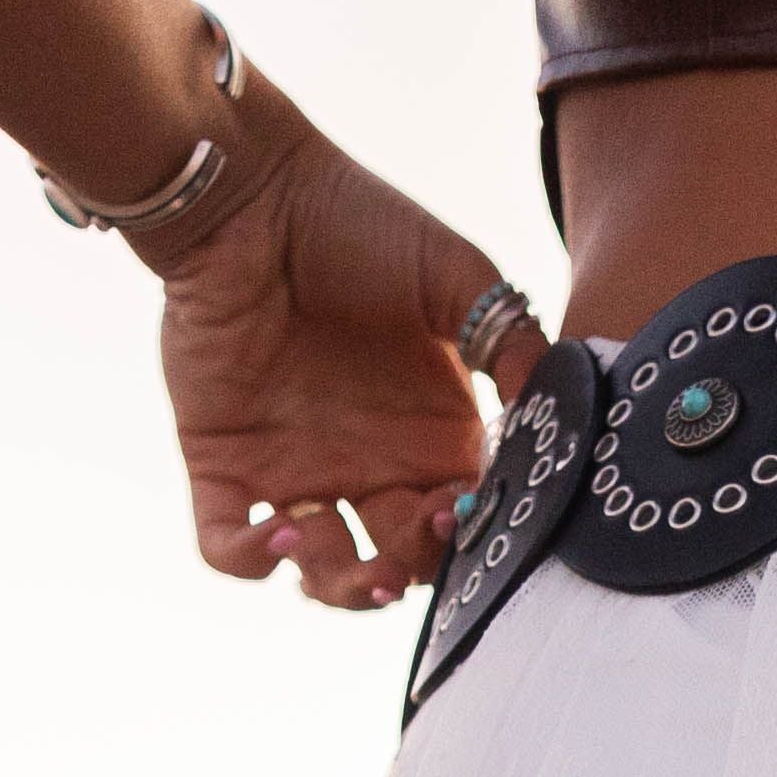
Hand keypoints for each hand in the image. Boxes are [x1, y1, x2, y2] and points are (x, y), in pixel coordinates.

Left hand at [153, 87, 549, 610]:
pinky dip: (247, 560)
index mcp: (427, 439)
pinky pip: (226, 545)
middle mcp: (366, 466)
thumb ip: (512, 346)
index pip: (455, 524)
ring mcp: (292, 469)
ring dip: (333, 587)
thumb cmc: (355, 222)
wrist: (251, 189)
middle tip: (401, 558)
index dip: (462, 539)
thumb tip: (553, 420)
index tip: (462, 515)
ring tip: (326, 549)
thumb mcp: (460, 277)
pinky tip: (276, 535)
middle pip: (394, 566)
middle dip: (400, 579)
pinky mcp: (223, 461)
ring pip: (319, 575)